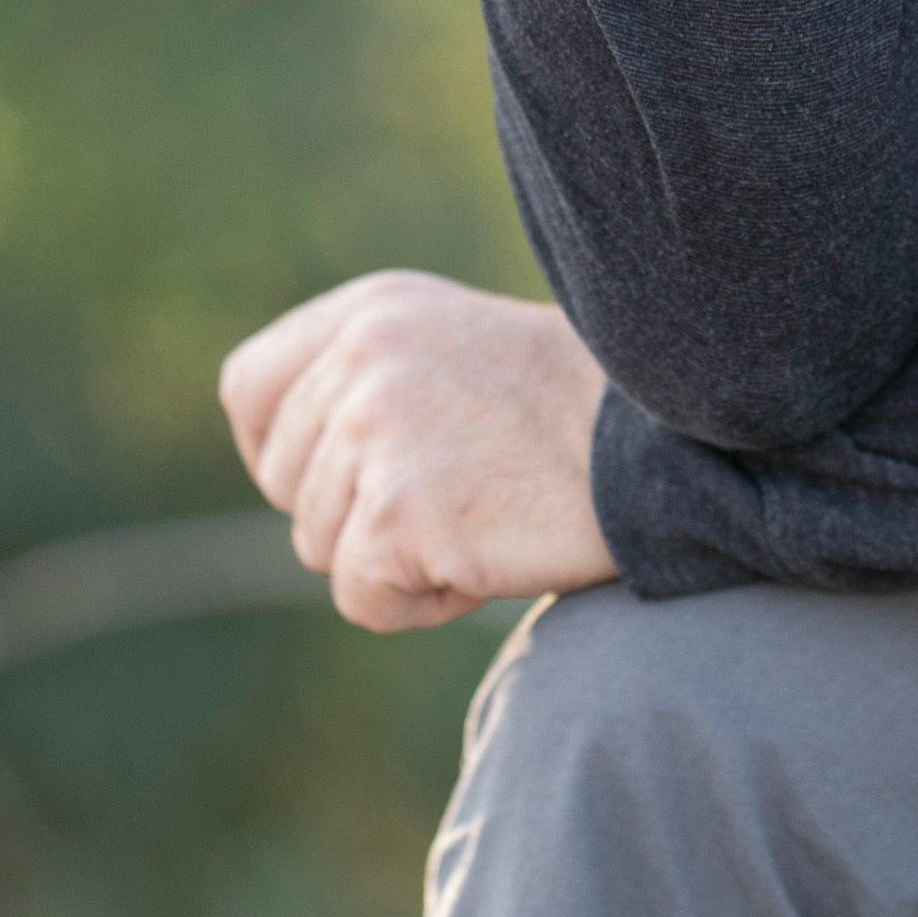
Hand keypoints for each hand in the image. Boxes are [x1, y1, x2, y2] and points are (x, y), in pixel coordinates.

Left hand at [220, 272, 620, 631]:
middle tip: (458, 502)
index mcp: (370, 313)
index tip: (344, 481)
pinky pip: (362, 598)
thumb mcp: (457, 353)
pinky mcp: (401, 511)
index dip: (281, 452)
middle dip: (356, 518)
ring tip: (489, 521)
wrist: (668, 445)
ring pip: (322, 549)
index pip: (249, 389)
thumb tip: (294, 474)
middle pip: (287, 485)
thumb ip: (371, 385)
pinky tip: (492, 559)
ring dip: (399, 562)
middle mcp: (361, 361)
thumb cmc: (577, 414)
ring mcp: (376, 433)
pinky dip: (423, 603)